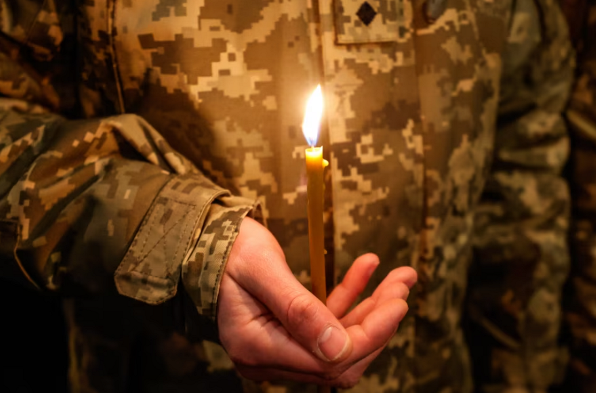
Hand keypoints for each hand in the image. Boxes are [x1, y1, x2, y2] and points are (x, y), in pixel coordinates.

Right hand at [218, 217, 416, 387]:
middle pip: (340, 357)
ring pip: (337, 341)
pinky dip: (347, 299)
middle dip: (377, 322)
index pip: (329, 360)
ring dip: (369, 310)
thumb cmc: (226, 250)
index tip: (398, 302)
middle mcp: (267, 358)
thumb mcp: (263, 270)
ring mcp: (276, 348)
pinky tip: (366, 270)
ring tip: (396, 275)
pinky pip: (324, 324)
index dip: (371, 334)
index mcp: (257, 347)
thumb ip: (299, 310)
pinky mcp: (284, 333)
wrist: (200, 242)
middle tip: (402, 284)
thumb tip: (339, 347)